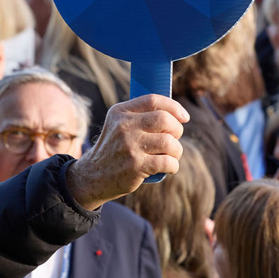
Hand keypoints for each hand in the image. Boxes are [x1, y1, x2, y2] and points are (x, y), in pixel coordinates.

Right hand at [66, 95, 187, 209]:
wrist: (93, 176)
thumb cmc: (114, 149)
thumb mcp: (118, 125)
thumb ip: (139, 115)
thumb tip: (175, 112)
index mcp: (120, 112)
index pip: (153, 100)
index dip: (174, 107)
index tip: (184, 117)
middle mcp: (124, 126)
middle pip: (164, 120)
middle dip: (177, 130)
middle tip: (175, 139)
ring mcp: (129, 146)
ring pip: (169, 142)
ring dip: (177, 150)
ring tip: (172, 155)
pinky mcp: (135, 166)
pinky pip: (167, 162)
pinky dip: (173, 166)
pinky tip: (169, 168)